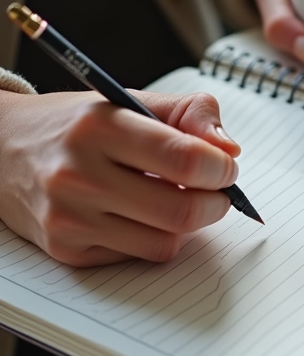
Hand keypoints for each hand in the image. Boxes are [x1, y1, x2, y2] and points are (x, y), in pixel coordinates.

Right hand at [0, 90, 240, 266]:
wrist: (3, 149)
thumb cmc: (78, 124)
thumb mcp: (131, 99)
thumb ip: (190, 114)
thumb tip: (229, 149)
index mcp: (101, 127)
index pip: (184, 158)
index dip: (221, 167)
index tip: (227, 166)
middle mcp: (78, 174)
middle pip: (181, 210)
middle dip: (216, 203)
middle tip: (219, 191)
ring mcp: (69, 218)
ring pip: (166, 241)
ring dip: (189, 223)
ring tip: (180, 197)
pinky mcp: (66, 249)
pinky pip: (140, 255)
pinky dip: (156, 237)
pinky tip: (143, 213)